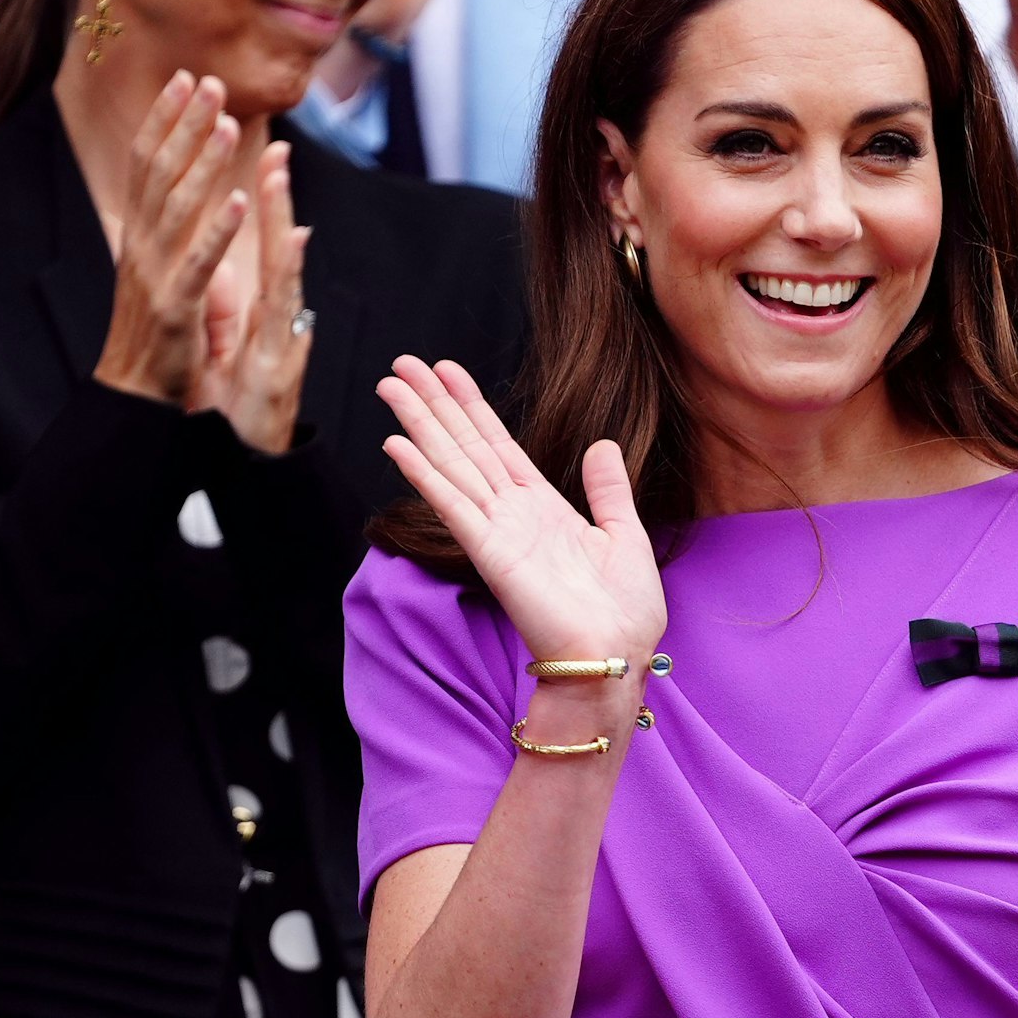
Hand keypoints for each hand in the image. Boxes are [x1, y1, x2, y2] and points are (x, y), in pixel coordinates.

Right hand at [94, 73, 248, 412]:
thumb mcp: (155, 275)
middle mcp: (140, 250)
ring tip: (226, 125)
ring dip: (202, 164)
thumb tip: (171, 197)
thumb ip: (163, 235)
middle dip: (184, 126)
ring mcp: (155, 278)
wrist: (134, 399)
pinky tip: (237, 201)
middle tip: (210, 82)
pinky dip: (217, 232)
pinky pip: (198, 265)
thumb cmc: (151, 339)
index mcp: (138, 239)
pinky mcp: (176, 311)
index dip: (164, 120)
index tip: (184, 80)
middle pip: (160, 174)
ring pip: (178, 210)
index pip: (147, 166)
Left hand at [196, 139, 312, 454]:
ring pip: (287, 272)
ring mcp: (284, 343)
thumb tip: (228, 277)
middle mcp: (281, 326)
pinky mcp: (281, 367)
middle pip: (280, 252)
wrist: (248, 467)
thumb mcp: (230, 357)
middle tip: (275, 147)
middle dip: (277, 199)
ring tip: (278, 175)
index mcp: (265, 320)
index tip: (258, 161)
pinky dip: (287, 276)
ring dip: (284, 220)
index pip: (263, 254)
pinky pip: (284, 315)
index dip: (261, 208)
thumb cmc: (238, 415)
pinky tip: (291, 243)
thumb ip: (231, 315)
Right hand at [379, 358, 667, 672]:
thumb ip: (608, 490)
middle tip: (400, 363)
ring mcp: (497, 533)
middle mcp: (513, 515)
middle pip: (464, 446)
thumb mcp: (627, 535)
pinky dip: (424, 474)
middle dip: (433, 403)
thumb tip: (601, 445)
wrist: (616, 655)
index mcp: (544, 508)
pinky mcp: (490, 554)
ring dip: (419, 424)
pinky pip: (451, 505)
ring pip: (450, 464)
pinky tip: (398, 444)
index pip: (498, 445)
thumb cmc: (625, 612)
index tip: (446, 370)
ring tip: (390, 384)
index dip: (472, 406)